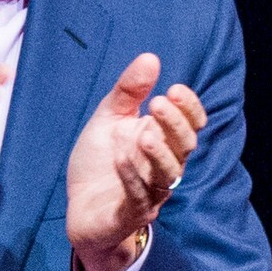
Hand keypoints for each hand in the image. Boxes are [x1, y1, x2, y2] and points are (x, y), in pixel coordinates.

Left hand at [68, 53, 204, 270]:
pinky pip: (138, 195)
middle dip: (174, 125)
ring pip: (168, 174)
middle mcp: (164, 167)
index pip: (191, 125)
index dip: (189, 108)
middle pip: (184, 147)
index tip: (175, 89)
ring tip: (144, 133)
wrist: (80, 209)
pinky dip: (130, 176)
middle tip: (159, 103)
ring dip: (158, 153)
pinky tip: (120, 157)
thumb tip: (150, 57)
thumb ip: (128, 93)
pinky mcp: (132, 212)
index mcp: (164, 142)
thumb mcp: (108, 120)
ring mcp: (151, 192)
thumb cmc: (99, 163)